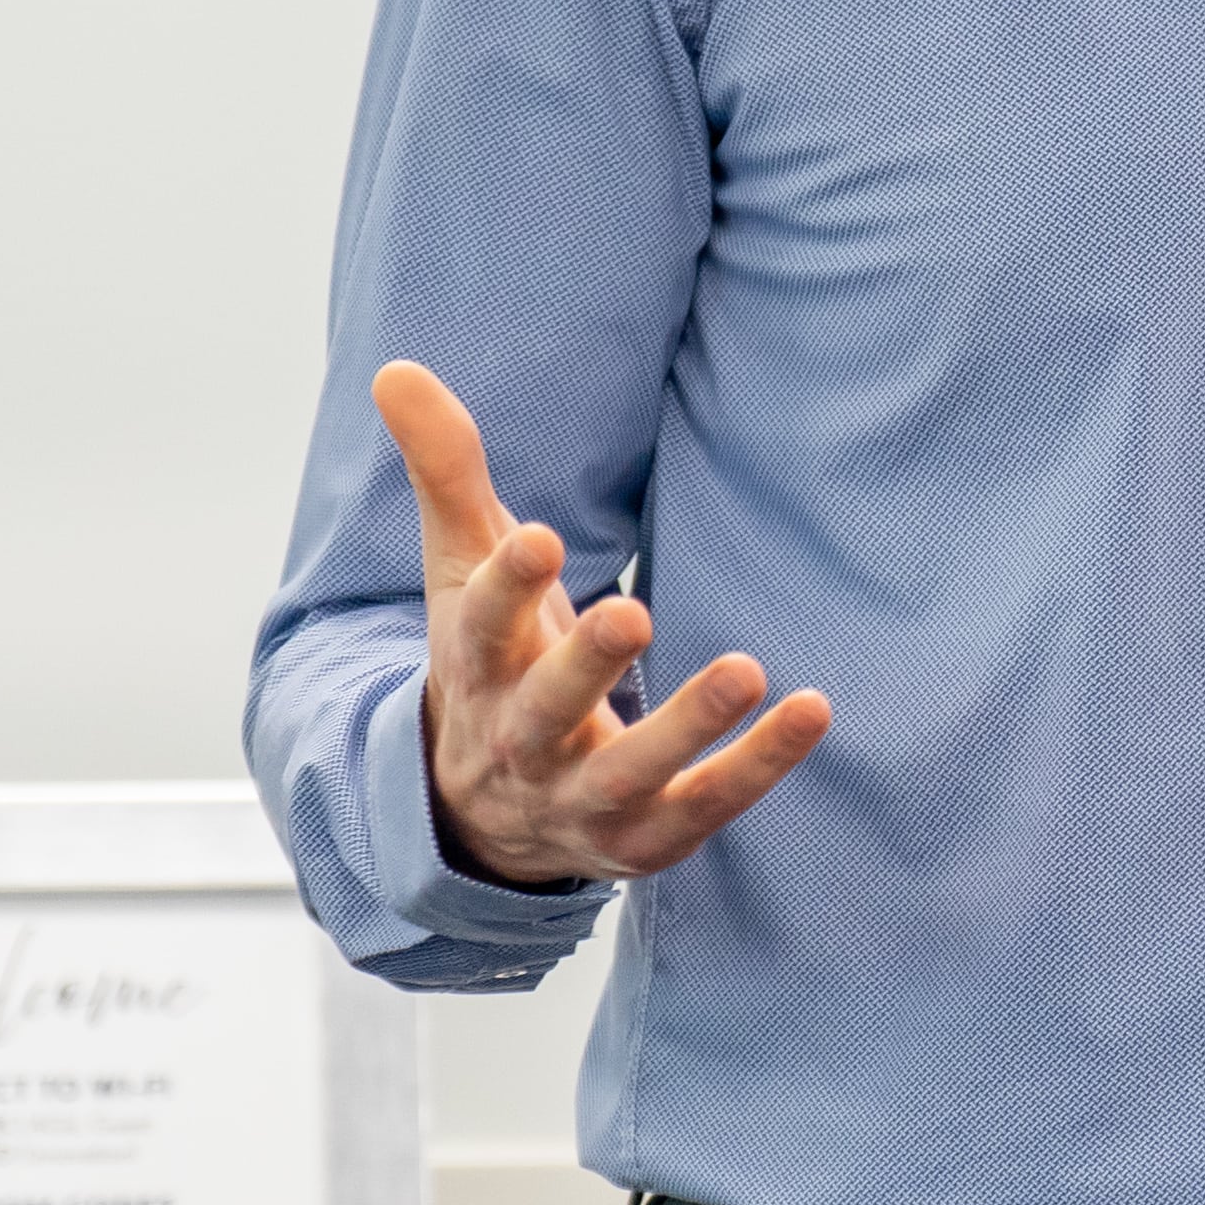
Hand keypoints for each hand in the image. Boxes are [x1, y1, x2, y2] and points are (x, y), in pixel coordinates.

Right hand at [375, 360, 828, 893]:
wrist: (480, 817)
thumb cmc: (487, 663)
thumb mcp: (460, 568)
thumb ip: (444, 471)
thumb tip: (394, 367)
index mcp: (475, 670)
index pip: (481, 627)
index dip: (508, 585)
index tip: (539, 536)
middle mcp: (520, 742)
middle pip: (545, 711)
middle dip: (585, 666)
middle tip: (631, 611)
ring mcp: (583, 798)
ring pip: (628, 772)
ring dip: (684, 726)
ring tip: (745, 668)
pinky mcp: (647, 838)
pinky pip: (706, 806)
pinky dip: (759, 766)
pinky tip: (811, 708)